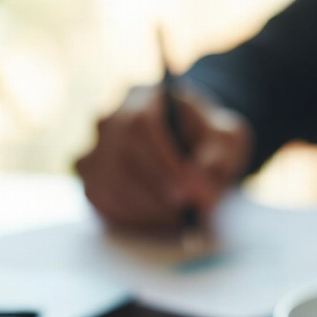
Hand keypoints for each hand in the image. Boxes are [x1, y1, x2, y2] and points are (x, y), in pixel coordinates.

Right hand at [76, 84, 252, 229]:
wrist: (188, 149)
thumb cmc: (205, 140)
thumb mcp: (225, 138)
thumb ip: (218, 157)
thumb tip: (201, 191)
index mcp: (141, 98)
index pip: (140, 127)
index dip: (164, 163)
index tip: (191, 191)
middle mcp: (109, 122)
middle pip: (122, 158)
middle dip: (158, 191)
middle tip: (188, 209)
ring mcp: (94, 153)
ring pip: (110, 186)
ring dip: (147, 209)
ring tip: (180, 216)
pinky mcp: (91, 183)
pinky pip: (104, 204)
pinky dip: (133, 218)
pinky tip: (161, 218)